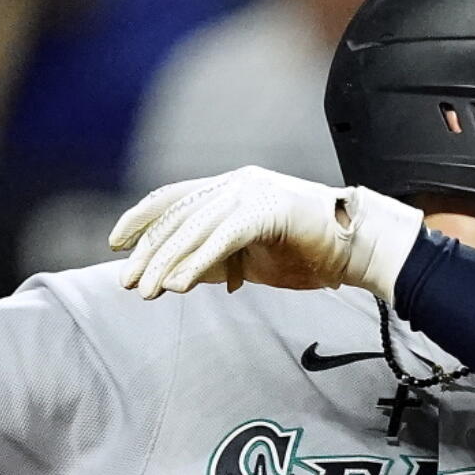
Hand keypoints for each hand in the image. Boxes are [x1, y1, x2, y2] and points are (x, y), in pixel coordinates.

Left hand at [109, 166, 423, 302]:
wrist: (358, 248)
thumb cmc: (310, 253)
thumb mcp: (249, 259)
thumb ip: (215, 260)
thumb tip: (177, 275)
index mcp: (232, 187)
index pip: (174, 198)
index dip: (141, 219)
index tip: (116, 244)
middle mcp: (238, 183)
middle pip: (178, 215)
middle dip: (149, 251)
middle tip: (128, 283)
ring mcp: (253, 193)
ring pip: (195, 228)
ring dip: (167, 263)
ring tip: (149, 291)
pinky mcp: (267, 211)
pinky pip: (222, 239)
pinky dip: (198, 263)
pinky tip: (179, 286)